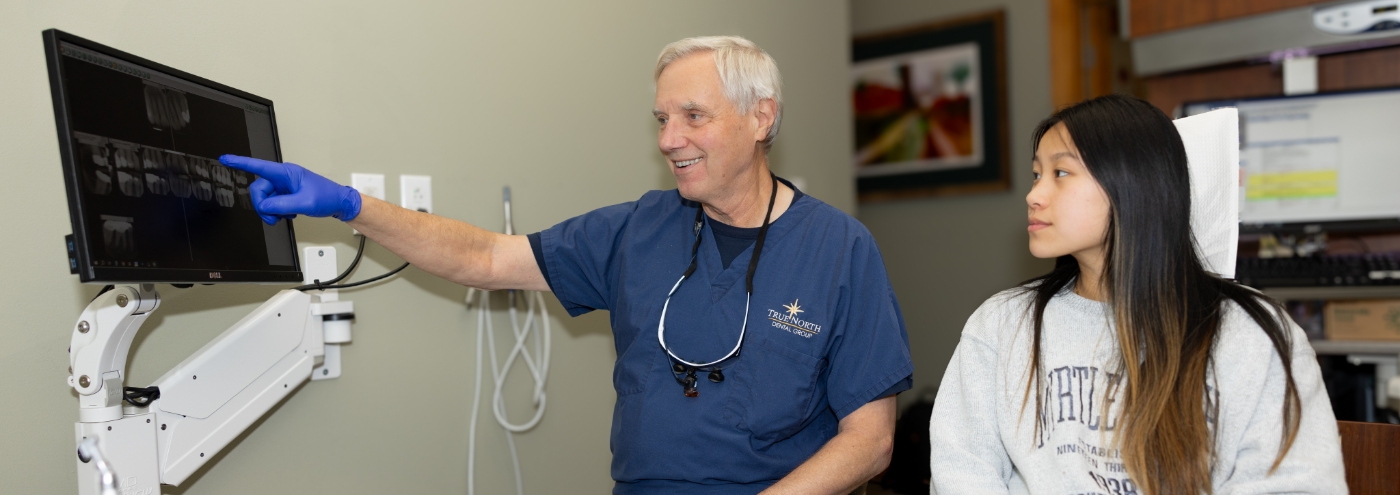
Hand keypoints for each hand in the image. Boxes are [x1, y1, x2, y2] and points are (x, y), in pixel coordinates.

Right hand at [218, 155, 361, 224]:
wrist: (338, 203)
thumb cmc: (326, 197)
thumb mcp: (304, 203)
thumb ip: (281, 205)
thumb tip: (264, 206)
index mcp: (286, 173)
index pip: (259, 166)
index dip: (240, 162)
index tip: (225, 159)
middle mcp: (282, 177)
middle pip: (259, 190)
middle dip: (263, 206)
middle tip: (274, 218)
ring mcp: (284, 186)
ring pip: (265, 199)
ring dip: (271, 210)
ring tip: (286, 215)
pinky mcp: (286, 194)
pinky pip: (272, 203)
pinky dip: (277, 211)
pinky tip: (289, 213)